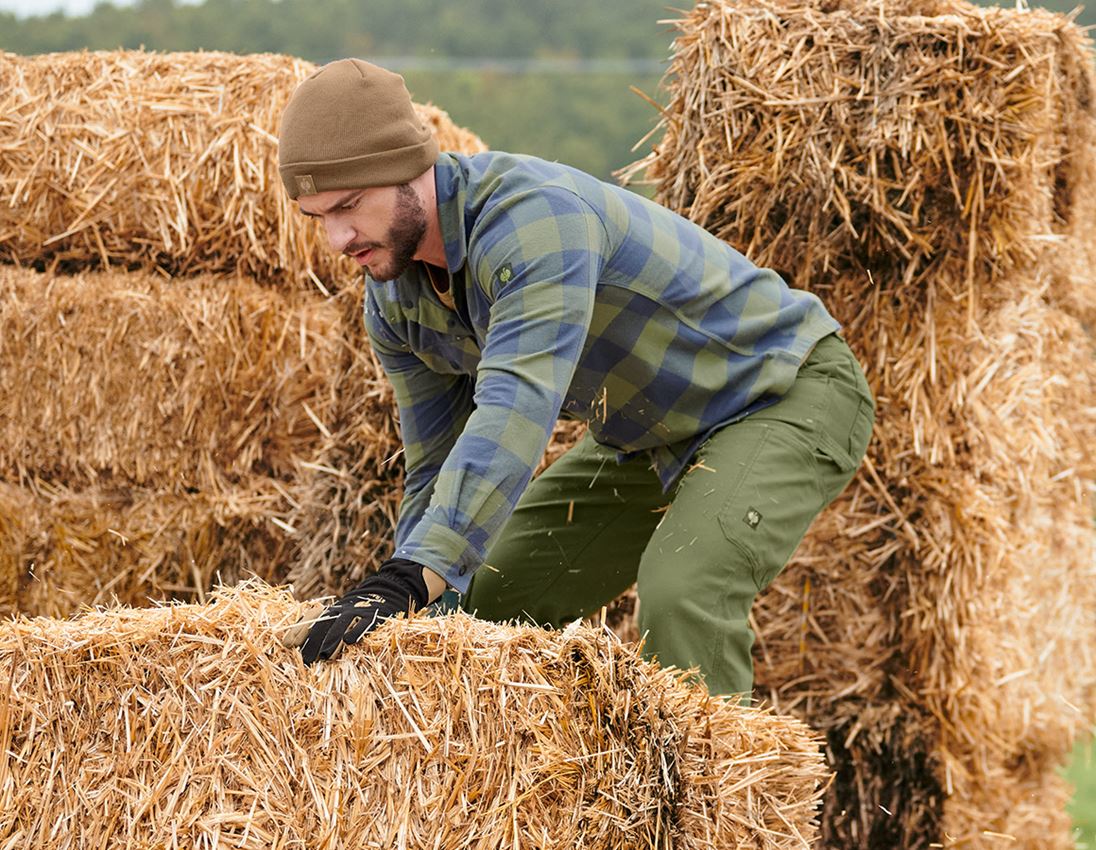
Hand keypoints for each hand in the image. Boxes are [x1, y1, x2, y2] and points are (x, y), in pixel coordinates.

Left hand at [283, 558, 430, 664]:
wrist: (385, 593)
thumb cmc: (355, 613)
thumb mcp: (336, 617)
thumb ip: (316, 626)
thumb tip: (288, 642)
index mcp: (329, 612)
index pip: (310, 620)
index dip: (299, 631)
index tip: (286, 644)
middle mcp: (340, 611)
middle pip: (323, 625)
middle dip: (313, 641)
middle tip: (304, 659)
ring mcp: (356, 612)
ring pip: (341, 625)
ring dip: (332, 640)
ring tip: (324, 655)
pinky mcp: (373, 616)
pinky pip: (364, 623)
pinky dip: (357, 631)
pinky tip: (350, 642)